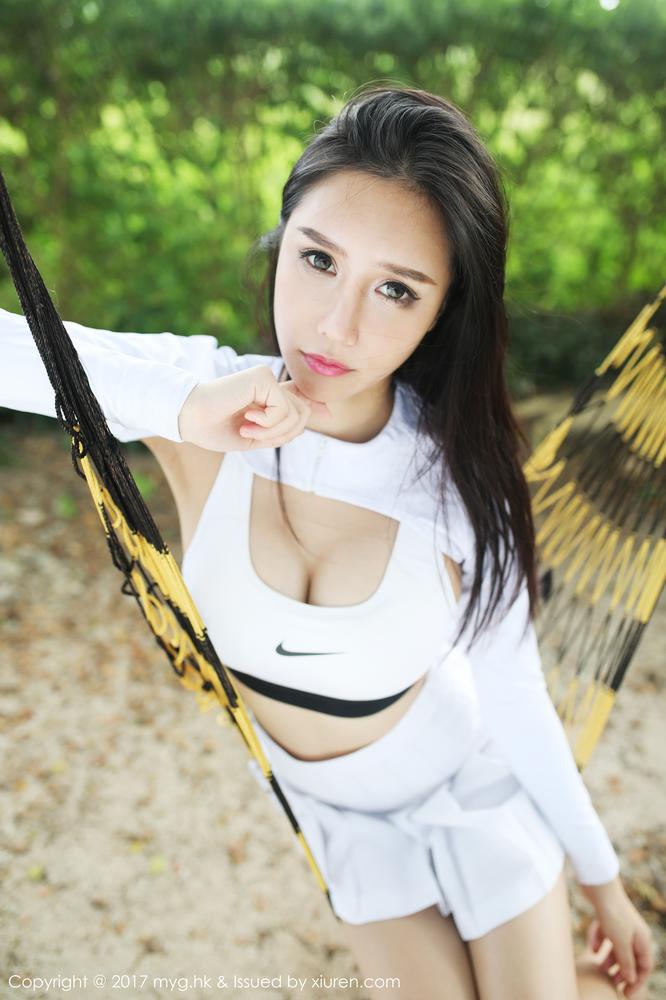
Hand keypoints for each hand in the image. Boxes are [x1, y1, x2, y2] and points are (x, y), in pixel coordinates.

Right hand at [177, 363, 329, 451]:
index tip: (328, 413)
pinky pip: (284, 410)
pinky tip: (247, 418)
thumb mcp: (257, 433)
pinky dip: (267, 424)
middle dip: (282, 435)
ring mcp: (266, 378)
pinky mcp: (263, 377)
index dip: (315, 406)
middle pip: (302, 415)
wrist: (191, 419)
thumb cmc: (216, 428)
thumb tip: (322, 410)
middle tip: (254, 436)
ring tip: (247, 429)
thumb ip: (285, 424)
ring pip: (295, 415)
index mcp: (266, 396)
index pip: (299, 398)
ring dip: (271, 432)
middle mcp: (269, 384)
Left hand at [580, 877, 654, 996]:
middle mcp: (634, 931)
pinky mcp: (607, 916)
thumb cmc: (612, 913)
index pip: (645, 966)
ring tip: (599, 968)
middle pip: (630, 957)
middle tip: (612, 983)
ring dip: (608, 958)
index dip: (637, 981)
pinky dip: (598, 941)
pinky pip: (605, 934)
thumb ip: (626, 962)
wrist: (598, 884)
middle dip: (621, 971)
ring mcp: (620, 924)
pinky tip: (592, 947)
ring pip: (616, 947)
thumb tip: (632, 979)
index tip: (625, 993)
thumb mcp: (620, 942)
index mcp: (642, 938)